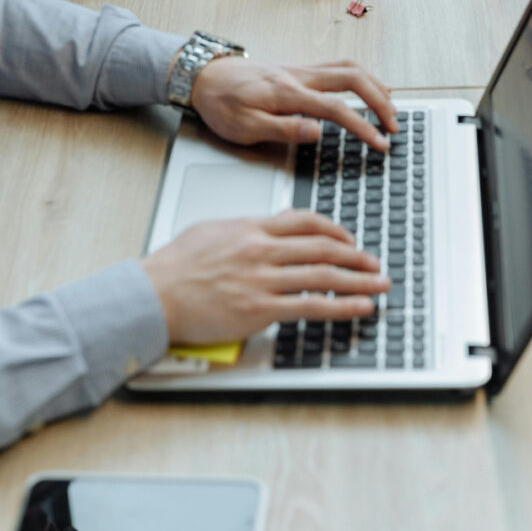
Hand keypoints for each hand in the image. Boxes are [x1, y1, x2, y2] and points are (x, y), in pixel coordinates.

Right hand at [142, 210, 390, 343]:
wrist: (151, 294)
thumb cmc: (174, 267)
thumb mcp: (212, 231)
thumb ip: (244, 229)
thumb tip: (264, 228)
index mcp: (251, 228)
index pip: (305, 221)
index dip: (335, 230)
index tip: (350, 238)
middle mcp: (262, 250)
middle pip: (323, 248)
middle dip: (356, 255)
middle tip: (375, 263)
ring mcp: (262, 279)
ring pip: (324, 275)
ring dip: (359, 280)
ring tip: (380, 284)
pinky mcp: (259, 309)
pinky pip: (311, 306)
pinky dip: (341, 306)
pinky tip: (359, 307)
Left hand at [190, 54, 398, 148]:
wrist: (203, 76)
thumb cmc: (221, 104)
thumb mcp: (244, 127)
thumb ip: (283, 129)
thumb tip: (317, 131)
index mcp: (288, 94)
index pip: (337, 109)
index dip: (363, 127)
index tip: (380, 143)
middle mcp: (300, 76)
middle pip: (353, 79)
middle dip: (380, 102)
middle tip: (394, 126)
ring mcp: (301, 69)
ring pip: (349, 68)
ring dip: (375, 85)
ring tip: (391, 106)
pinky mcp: (299, 69)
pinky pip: (338, 66)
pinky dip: (361, 75)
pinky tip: (370, 86)